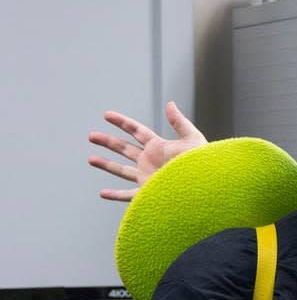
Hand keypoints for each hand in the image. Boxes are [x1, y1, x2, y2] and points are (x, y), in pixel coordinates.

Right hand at [88, 101, 206, 201]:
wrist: (203, 188)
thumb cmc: (201, 164)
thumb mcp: (192, 139)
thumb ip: (179, 122)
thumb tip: (170, 103)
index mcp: (159, 147)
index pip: (137, 131)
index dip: (122, 122)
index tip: (106, 114)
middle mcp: (151, 162)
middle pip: (125, 149)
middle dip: (108, 142)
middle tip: (91, 135)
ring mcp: (148, 178)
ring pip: (122, 170)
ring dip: (106, 164)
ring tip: (90, 159)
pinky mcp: (148, 194)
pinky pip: (127, 196)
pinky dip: (115, 195)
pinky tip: (102, 193)